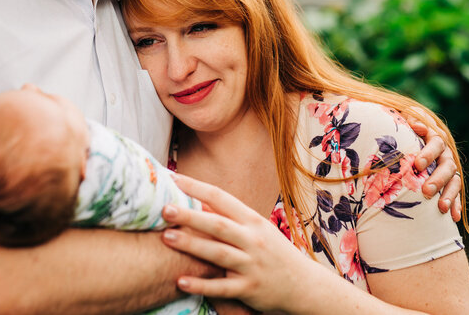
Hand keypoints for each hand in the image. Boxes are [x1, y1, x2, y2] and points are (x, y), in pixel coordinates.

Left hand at [161, 174, 322, 312]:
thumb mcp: (256, 229)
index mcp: (252, 220)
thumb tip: (199, 202)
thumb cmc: (273, 252)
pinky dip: (201, 285)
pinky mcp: (249, 289)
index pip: (221, 198)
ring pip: (218, 254)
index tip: (173, 178)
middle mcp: (253, 240)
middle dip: (190, 216)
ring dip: (191, 245)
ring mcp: (251, 265)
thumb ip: (229, 217)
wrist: (304, 285)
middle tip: (164, 208)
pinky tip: (180, 281)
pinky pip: (222, 288)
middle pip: (218, 225)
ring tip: (166, 237)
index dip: (196, 187)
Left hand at [405, 107, 461, 221]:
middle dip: (437, 179)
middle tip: (426, 190)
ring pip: (453, 181)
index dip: (428, 154)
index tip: (417, 165)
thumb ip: (411, 120)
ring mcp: (449, 168)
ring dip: (448, 195)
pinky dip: (454, 205)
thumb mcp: (406, 120)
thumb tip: (417, 126)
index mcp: (435, 137)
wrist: (409, 135)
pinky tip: (452, 217)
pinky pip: (455, 194)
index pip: (435, 143)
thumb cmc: (404, 128)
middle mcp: (445, 153)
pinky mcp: (449, 182)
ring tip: (441, 208)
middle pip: (446, 165)